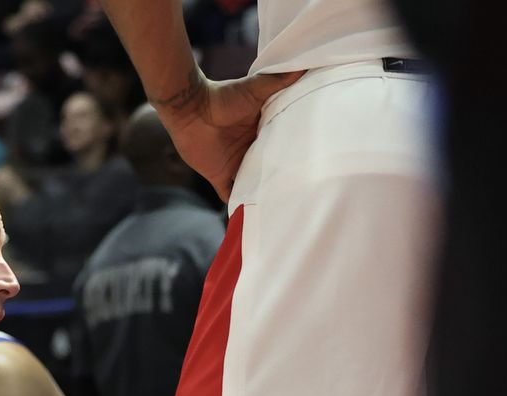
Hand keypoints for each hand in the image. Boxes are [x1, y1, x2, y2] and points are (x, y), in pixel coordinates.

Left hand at [154, 68, 302, 200]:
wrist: (190, 108)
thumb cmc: (222, 96)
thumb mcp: (255, 89)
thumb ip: (278, 81)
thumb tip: (304, 64)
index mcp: (263, 131)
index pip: (284, 146)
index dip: (296, 155)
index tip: (316, 165)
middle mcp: (251, 150)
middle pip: (271, 169)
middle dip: (283, 179)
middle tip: (306, 193)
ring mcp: (235, 164)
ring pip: (253, 184)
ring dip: (262, 195)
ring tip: (284, 211)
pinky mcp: (218, 176)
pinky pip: (230, 195)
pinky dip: (237, 207)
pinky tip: (249, 220)